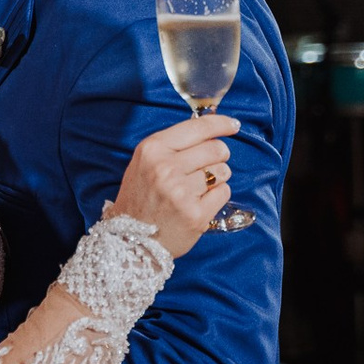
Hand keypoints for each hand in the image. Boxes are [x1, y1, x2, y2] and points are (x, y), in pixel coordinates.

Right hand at [109, 113, 239, 255]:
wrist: (130, 239)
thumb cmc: (140, 199)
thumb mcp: (145, 162)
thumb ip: (174, 145)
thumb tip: (212, 130)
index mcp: (152, 150)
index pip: (198, 127)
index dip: (221, 124)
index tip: (233, 125)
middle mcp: (165, 168)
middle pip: (216, 149)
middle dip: (218, 156)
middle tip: (206, 167)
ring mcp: (180, 192)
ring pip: (222, 171)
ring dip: (216, 178)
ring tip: (197, 188)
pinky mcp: (195, 215)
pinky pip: (224, 192)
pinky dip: (216, 196)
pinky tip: (199, 203)